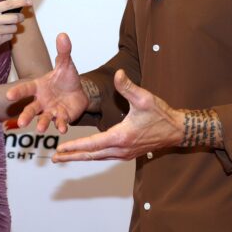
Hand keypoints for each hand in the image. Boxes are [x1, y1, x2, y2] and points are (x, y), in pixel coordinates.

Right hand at [0, 0, 30, 53]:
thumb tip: (16, 8)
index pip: (9, 4)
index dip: (21, 2)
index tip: (29, 2)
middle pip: (15, 18)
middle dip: (20, 18)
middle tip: (19, 18)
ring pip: (14, 28)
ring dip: (12, 28)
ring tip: (3, 28)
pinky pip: (10, 37)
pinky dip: (7, 36)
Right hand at [6, 33, 87, 133]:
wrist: (79, 92)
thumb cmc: (66, 79)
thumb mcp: (66, 64)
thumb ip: (63, 52)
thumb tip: (63, 35)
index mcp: (38, 86)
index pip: (26, 89)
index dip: (17, 92)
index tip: (9, 96)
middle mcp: (42, 100)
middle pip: (31, 108)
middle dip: (25, 115)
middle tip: (21, 122)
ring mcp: (50, 110)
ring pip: (43, 118)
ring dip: (42, 124)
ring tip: (40, 129)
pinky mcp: (61, 117)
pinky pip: (60, 122)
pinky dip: (61, 125)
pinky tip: (62, 128)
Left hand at [52, 69, 182, 161]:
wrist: (176, 130)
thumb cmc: (161, 114)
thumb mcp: (145, 98)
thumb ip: (128, 86)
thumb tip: (118, 74)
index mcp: (121, 137)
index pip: (92, 144)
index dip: (75, 146)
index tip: (60, 148)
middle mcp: (121, 149)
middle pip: (91, 155)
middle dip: (72, 156)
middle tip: (54, 157)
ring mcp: (124, 154)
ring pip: (97, 157)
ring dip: (80, 157)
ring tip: (64, 157)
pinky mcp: (128, 153)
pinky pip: (105, 156)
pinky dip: (92, 155)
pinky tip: (85, 153)